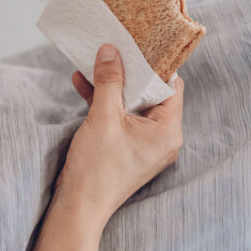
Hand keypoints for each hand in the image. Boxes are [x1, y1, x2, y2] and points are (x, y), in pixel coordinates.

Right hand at [56, 44, 184, 224]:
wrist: (79, 207)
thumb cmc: (96, 168)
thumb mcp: (103, 117)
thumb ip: (108, 81)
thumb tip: (111, 50)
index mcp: (168, 131)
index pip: (171, 86)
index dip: (155, 64)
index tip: (139, 43)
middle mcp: (162, 139)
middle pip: (152, 94)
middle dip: (129, 72)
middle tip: (114, 49)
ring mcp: (144, 146)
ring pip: (132, 106)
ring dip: (112, 86)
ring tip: (93, 64)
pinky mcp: (126, 150)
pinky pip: (121, 119)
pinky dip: (105, 103)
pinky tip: (83, 85)